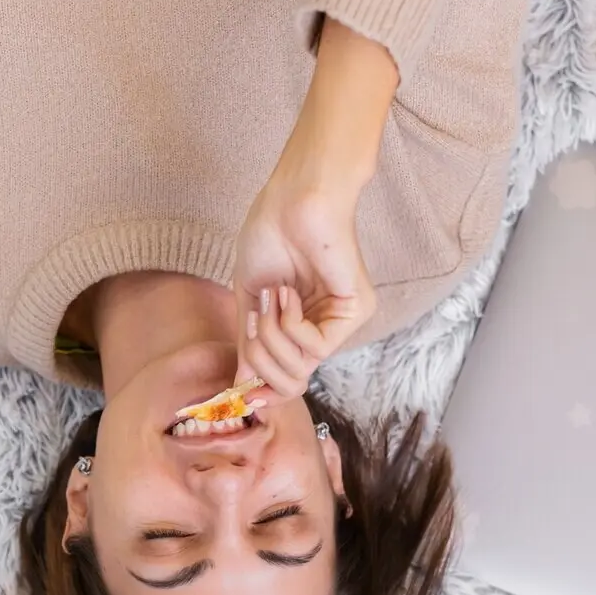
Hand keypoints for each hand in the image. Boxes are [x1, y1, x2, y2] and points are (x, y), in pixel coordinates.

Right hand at [233, 186, 375, 402]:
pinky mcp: (355, 312)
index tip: (240, 394)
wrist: (292, 200)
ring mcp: (340, 322)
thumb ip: (248, 345)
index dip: (262, 391)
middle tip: (253, 322)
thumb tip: (241, 386)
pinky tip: (289, 293)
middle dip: (261, 360)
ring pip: (301, 368)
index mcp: (299, 326)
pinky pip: (316, 348)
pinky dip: (292, 324)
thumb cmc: (269, 235)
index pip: (286, 381)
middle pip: (290, 382)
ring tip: (272, 297)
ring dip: (272, 336)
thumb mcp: (248, 300)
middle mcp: (323, 329)